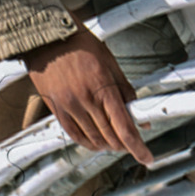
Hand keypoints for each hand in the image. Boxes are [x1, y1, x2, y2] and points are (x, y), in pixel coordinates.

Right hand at [24, 23, 153, 165]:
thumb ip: (126, 91)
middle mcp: (86, 100)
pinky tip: (94, 143)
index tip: (146, 157)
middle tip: (131, 145)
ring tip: (113, 143)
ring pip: (92, 138)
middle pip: (109, 136)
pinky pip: (73, 134)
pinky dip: (86, 142)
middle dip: (123, 145)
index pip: (124, 127)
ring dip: (106, 145)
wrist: (48, 38)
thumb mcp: (110, 63)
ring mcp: (69, 106)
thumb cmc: (81, 45)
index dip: (137, 146)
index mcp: (103, 88)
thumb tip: (139, 115)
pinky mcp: (56, 108)